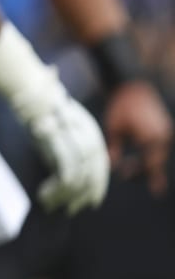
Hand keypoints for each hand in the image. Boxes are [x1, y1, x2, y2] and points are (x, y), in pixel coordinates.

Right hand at [21, 93, 109, 212]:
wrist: (29, 91)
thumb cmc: (40, 109)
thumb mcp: (61, 128)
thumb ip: (66, 148)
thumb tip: (64, 176)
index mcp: (91, 130)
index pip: (101, 164)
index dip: (98, 185)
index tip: (93, 202)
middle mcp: (88, 134)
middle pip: (93, 172)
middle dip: (85, 194)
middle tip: (72, 209)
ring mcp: (74, 137)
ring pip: (80, 175)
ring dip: (67, 194)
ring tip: (51, 203)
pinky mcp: (58, 141)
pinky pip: (66, 171)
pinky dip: (58, 187)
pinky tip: (46, 194)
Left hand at [103, 79, 171, 194]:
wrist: (133, 85)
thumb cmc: (120, 106)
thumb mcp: (114, 128)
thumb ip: (115, 147)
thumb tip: (112, 165)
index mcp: (151, 138)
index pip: (150, 164)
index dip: (152, 178)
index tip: (157, 193)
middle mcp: (162, 136)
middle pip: (155, 161)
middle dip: (142, 170)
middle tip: (125, 174)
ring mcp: (165, 131)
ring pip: (158, 154)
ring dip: (146, 161)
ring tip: (129, 165)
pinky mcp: (164, 127)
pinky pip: (159, 145)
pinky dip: (150, 152)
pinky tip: (139, 156)